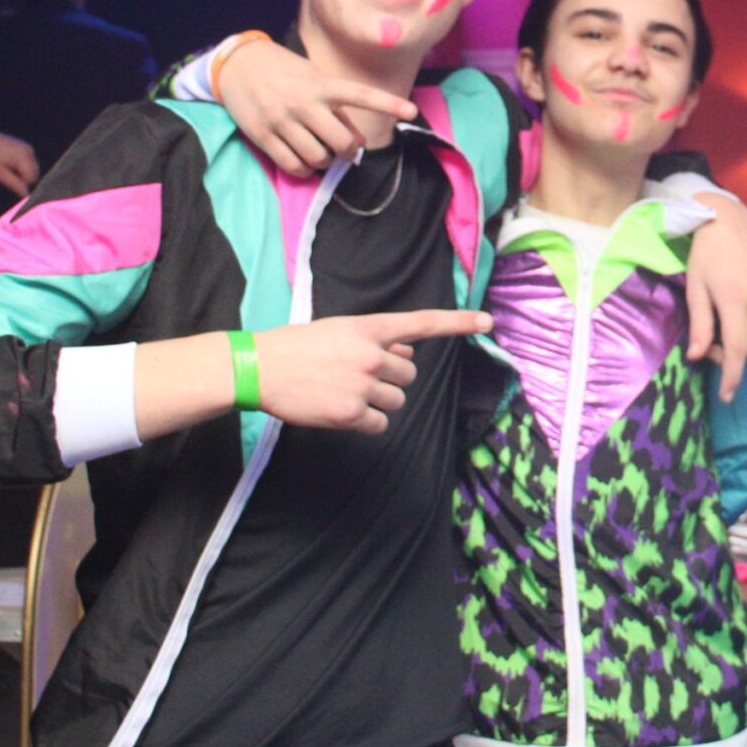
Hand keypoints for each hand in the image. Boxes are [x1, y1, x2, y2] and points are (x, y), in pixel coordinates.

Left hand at [0, 124, 39, 195]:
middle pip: (35, 173)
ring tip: (8, 169)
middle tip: (8, 176)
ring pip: (32, 168)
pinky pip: (29, 161)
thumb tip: (26, 195)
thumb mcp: (0, 174)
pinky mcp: (25, 146)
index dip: (23, 184)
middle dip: (24, 178)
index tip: (10, 182)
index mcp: (23, 157)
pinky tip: (10, 164)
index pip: (32, 178)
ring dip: (23, 172)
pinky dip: (22, 166)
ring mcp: (28, 147)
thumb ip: (15, 185)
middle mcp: (29, 151)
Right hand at [219, 37, 417, 174]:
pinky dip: (305, 170)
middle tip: (347, 149)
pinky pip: (293, 166)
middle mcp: (304, 102)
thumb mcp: (314, 78)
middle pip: (341, 142)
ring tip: (322, 152)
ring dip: (326, 161)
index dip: (388, 104)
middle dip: (349, 151)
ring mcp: (282, 120)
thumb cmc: (284, 71)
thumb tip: (358, 140)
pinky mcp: (263, 136)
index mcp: (321, 84)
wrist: (237, 65)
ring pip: (318, 158)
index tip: (411, 112)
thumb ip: (337, 107)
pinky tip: (305, 161)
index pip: (361, 95)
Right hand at [254, 309, 491, 432]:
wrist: (259, 368)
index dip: (458, 323)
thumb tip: (406, 353)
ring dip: (377, 403)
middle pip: (408, 375)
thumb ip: (375, 340)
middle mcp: (371, 354)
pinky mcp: (350, 413)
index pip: (422, 323)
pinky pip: (379, 424)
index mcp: (368, 328)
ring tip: (343, 392)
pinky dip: (366, 423)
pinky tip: (340, 411)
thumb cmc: (296, 347)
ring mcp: (362, 384)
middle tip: (356, 378)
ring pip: (396, 402)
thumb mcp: (339, 331)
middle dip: (390, 380)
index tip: (487, 322)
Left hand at [686, 202, 746, 401]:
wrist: (728, 223)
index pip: (736, 351)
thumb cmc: (705, 255)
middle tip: (711, 343)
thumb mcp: (695, 288)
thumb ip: (699, 324)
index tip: (726, 395)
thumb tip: (696, 356)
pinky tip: (746, 320)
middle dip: (732, 358)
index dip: (731, 378)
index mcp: (733, 301)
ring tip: (728, 330)